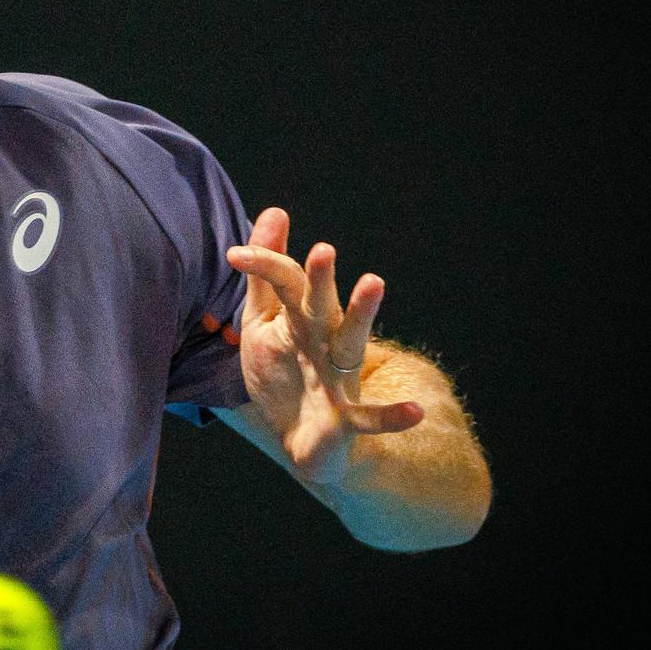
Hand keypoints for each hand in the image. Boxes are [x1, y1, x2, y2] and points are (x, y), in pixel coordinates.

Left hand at [225, 208, 424, 486]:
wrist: (295, 437)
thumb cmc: (282, 372)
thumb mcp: (264, 322)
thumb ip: (267, 274)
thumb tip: (274, 212)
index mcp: (303, 316)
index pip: (286, 282)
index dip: (263, 266)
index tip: (233, 255)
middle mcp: (326, 340)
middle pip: (321, 305)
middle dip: (320, 280)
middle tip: (321, 250)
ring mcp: (338, 377)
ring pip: (351, 343)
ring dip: (362, 316)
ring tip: (373, 282)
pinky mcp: (346, 419)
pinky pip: (371, 418)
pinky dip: (392, 417)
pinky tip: (416, 413)